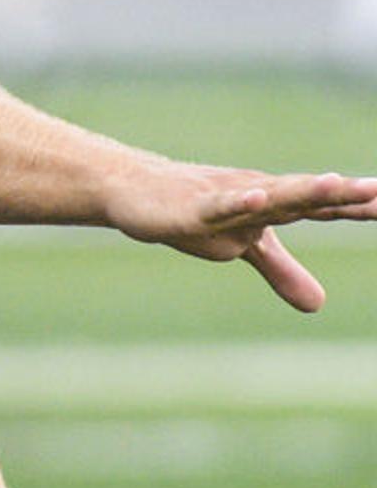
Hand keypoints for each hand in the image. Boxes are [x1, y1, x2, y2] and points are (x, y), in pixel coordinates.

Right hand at [107, 165, 376, 311]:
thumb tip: (319, 305)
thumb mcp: (241, 247)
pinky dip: (238, 201)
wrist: (133, 189)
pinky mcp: (193, 209)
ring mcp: (226, 199)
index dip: (359, 207)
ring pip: (269, 196)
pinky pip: (219, 206)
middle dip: (344, 195)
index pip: (322, 208)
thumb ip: (281, 269)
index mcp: (272, 205)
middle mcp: (256, 195)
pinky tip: (255, 197)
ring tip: (336, 182)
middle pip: (305, 197)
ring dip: (302, 190)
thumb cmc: (192, 211)